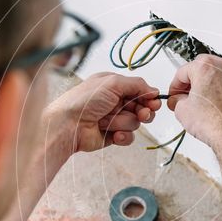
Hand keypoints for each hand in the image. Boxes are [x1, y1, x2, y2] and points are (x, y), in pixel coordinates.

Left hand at [42, 72, 161, 166]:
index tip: (153, 102)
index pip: (139, 91)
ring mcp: (114, 119)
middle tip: (142, 114)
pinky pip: (129, 137)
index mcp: (113, 86)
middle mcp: (114, 102)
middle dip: (143, 111)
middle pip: (141, 108)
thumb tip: (153, 89)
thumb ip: (136, 84)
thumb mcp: (112, 83)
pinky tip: (114, 134)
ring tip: (108, 121)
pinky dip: (123, 136)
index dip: (148, 97)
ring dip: (124, 122)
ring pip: (135, 123)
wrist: (68, 125)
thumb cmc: (83, 101)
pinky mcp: (112, 135)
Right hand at [167, 55, 221, 158]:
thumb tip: (179, 101)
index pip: (184, 71)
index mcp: (206, 67)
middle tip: (189, 96)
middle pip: (205, 69)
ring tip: (207, 104)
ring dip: (214, 87)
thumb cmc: (214, 123)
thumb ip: (177, 100)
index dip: (176, 84)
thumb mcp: (182, 111)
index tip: (176, 93)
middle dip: (196, 82)